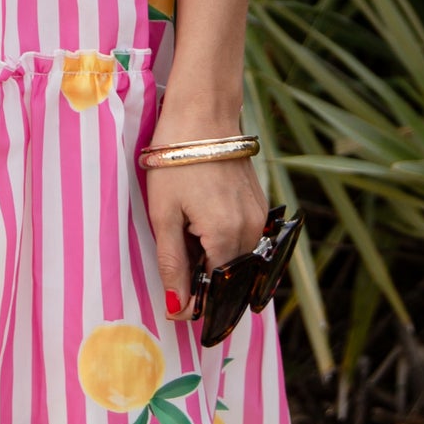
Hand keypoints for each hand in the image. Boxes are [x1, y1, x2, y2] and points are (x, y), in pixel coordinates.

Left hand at [143, 155, 271, 320]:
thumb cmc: (176, 161)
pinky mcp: (259, 205)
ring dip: (213, 259)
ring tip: (186, 233)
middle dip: (204, 282)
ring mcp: (259, 217)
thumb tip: (178, 308)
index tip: (177, 309)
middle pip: (228, 276)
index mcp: (226, 236)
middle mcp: (251, 231)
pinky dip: (223, 241)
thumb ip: (172, 264)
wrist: (203, 114)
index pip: (216, 290)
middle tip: (176, 264)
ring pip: (237, 258)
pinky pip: (244, 238)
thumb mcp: (164, 214)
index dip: (196, 303)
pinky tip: (201, 220)